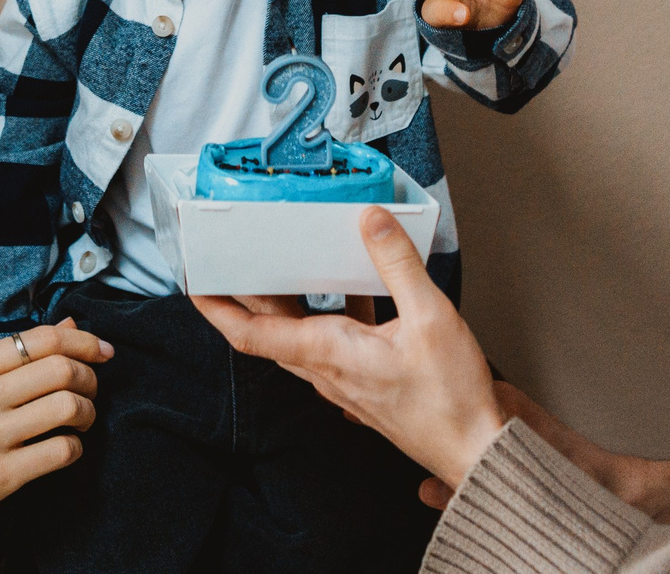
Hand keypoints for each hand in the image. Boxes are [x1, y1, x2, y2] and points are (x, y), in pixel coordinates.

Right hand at [0, 319, 109, 572]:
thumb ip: (13, 357)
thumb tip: (68, 325)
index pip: (40, 338)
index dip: (82, 339)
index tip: (101, 350)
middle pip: (61, 369)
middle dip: (90, 377)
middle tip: (91, 390)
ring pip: (67, 407)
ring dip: (88, 412)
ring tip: (82, 420)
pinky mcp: (0, 477)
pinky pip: (61, 451)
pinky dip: (76, 448)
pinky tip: (67, 449)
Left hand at [196, 218, 669, 543]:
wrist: (476, 449)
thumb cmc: (452, 399)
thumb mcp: (430, 316)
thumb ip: (396, 263)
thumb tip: (370, 220)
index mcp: (329, 353)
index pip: (251, 334)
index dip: (216, 309)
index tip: (193, 284)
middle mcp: (327, 371)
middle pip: (269, 331)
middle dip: (243, 294)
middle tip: (228, 260)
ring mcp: (345, 382)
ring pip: (300, 337)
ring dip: (287, 302)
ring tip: (285, 262)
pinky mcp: (366, 386)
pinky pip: (332, 344)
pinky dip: (330, 313)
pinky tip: (357, 290)